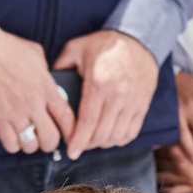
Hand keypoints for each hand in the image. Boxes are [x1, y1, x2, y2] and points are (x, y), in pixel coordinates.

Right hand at [0, 24, 75, 155]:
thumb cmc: (6, 47)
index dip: (72, 133)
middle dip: (50, 143)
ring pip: (30, 145)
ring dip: (30, 144)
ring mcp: (14, 111)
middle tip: (46, 140)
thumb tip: (52, 83)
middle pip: (50, 138)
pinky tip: (12, 136)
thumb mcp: (36, 55)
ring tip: (27, 138)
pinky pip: (10, 144)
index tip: (70, 137)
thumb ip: (47, 73)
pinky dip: (13, 144)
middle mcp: (32, 102)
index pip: (67, 118)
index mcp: (45, 87)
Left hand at [54, 29, 158, 159]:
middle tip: (79, 144)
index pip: (87, 122)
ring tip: (93, 139)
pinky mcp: (143, 105)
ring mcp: (132, 102)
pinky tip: (109, 136)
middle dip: (87, 144)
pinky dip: (118, 140)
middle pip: (101, 134)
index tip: (71, 152)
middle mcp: (117, 95)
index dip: (78, 141)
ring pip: (116, 136)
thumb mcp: (78, 48)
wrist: (138, 39)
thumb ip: (61, 65)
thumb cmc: (106, 44)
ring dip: (102, 143)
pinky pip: (131, 132)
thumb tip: (49, 85)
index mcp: (99, 83)